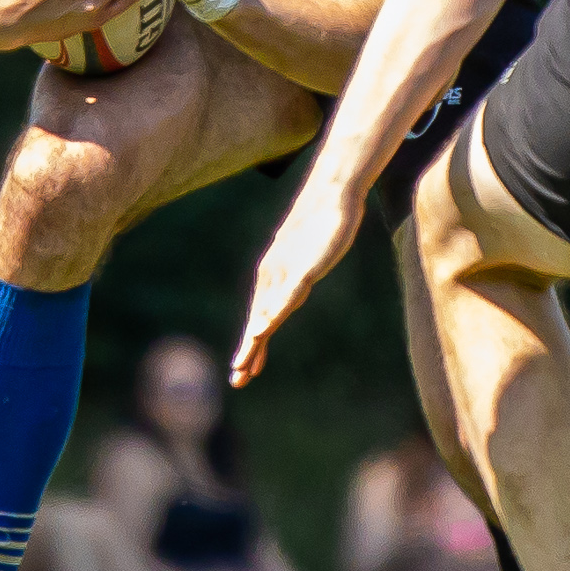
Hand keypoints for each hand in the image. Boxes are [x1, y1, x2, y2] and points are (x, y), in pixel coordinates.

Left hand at [231, 179, 369, 385]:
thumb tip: (294, 286)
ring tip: (243, 364)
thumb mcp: (307, 253)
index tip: (244, 371)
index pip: (260, 316)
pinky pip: (286, 296)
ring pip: (268, 312)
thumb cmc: (322, 220)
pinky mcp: (303, 267)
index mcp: (273, 274)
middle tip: (237, 380)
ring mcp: (286, 271)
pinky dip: (272, 314)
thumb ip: (298, 272)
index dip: (253, 346)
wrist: (332, 190)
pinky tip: (262, 329)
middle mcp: (273, 275)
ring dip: (255, 339)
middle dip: (248, 352)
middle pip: (259, 320)